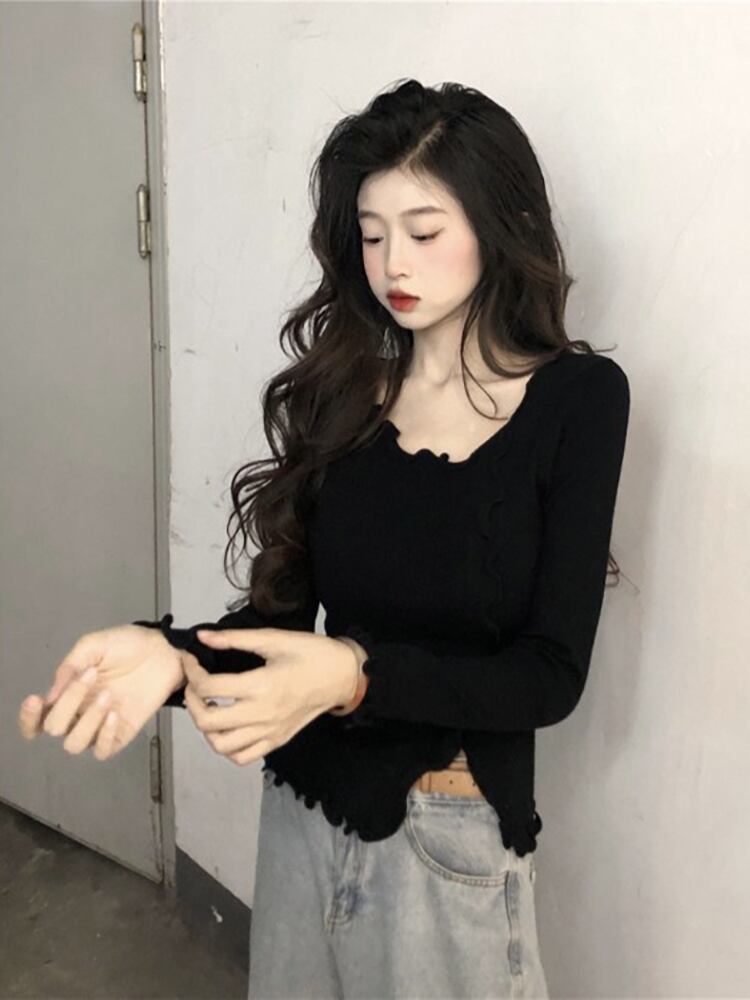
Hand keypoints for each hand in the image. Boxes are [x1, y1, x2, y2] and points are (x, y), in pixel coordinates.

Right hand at [17, 624, 184, 759]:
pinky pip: (103, 751)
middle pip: (55, 728)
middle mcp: (79, 713)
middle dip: (68, 703)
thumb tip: (51, 694)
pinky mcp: (121, 733)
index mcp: (68, 693)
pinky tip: (114, 714)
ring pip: (75, 743)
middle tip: (91, 676)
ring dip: (87, 720)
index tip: (36, 701)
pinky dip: (103, 736)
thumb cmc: (128, 645)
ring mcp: (100, 725)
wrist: (163, 649)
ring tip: (107, 695)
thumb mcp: (94, 645)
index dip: (28, 718)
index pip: (38, 718)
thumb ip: (70, 666)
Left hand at [180, 628, 359, 765]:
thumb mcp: (274, 638)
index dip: (192, 672)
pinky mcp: (276, 741)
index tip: (191, 660)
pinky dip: (226, 747)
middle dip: (191, 702)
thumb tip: (202, 636)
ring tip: (209, 707)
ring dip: (206, 728)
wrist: (343, 676)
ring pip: (221, 746)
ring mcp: (269, 732)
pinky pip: (242, 757)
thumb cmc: (311, 653)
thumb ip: (235, 638)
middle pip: (208, 721)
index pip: (209, 687)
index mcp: (261, 685)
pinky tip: (227, 726)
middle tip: (195, 686)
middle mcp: (262, 714)